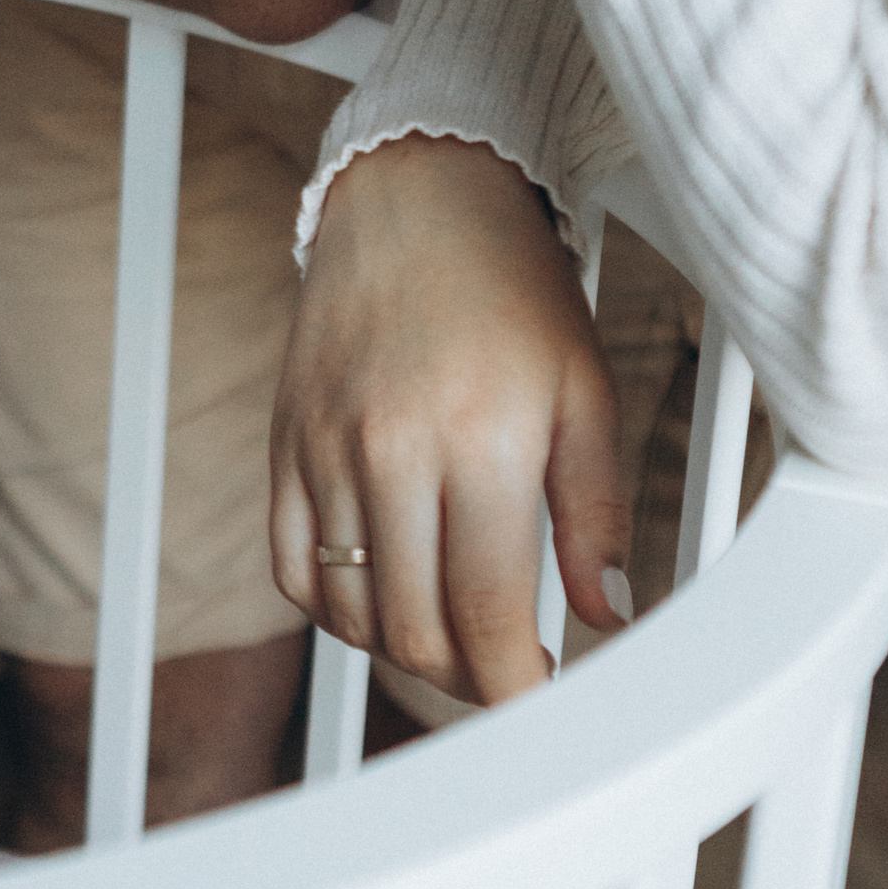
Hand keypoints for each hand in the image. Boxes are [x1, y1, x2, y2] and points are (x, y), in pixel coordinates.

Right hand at [272, 136, 627, 705]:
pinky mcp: (284, 444)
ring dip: (405, 649)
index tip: (538, 693)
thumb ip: (595, 511)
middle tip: (506, 661)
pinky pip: (291, 569)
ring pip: (351, 613)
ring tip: (453, 630)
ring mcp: (325, 452)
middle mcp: (390, 453)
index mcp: (480, 441)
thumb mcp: (585, 391)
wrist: (414, 195)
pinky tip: (382, 597)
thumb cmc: (512, 286)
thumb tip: (603, 614)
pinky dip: (335, 610)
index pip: (485, 613)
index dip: (513, 684)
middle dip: (467, 676)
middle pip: (414, 631)